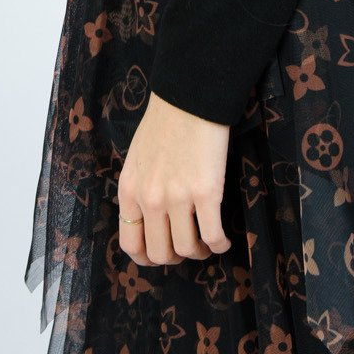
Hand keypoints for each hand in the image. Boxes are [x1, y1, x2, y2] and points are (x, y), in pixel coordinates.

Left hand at [116, 90, 232, 266]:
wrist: (190, 96)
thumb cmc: (165, 122)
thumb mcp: (138, 158)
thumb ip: (140, 189)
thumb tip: (149, 218)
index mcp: (129, 190)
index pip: (131, 243)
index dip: (147, 257)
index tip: (162, 253)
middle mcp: (150, 199)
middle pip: (160, 253)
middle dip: (175, 257)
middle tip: (188, 247)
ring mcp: (178, 197)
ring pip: (187, 249)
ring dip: (200, 252)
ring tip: (207, 243)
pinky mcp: (206, 192)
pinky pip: (213, 235)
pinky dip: (220, 244)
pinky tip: (224, 239)